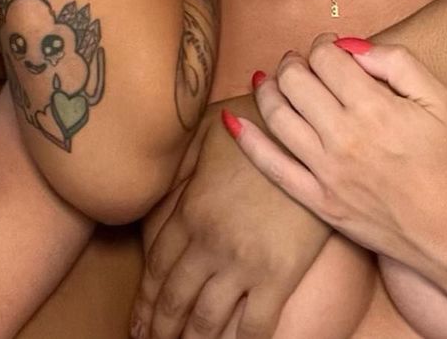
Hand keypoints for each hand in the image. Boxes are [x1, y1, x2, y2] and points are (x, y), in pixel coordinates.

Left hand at [132, 93, 331, 338]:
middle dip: (160, 329)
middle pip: (174, 299)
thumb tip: (161, 183)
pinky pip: (253, 326)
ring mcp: (243, 262)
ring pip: (205, 320)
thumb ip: (183, 165)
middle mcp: (209, 242)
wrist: (308, 136)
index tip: (138, 322)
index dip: (144, 300)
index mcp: (191, 210)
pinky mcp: (278, 275)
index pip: (156, 267)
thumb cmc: (259, 127)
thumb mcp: (208, 135)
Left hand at [229, 37, 446, 273]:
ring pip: (278, 117)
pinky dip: (247, 141)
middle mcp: (343, 137)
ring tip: (271, 78)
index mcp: (373, 107)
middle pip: (296, 81)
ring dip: (268, 89)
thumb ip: (395, 61)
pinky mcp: (317, 201)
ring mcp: (326, 172)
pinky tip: (230, 120)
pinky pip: (272, 167)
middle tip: (300, 61)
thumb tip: (350, 45)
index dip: (323, 44)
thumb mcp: (438, 97)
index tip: (330, 48)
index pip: (327, 58)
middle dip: (294, 62)